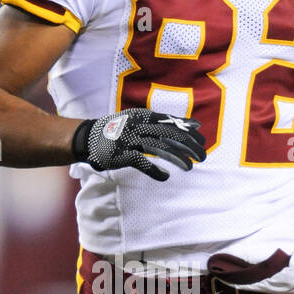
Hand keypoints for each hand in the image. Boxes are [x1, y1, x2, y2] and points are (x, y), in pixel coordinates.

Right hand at [71, 109, 205, 181]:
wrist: (90, 138)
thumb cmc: (121, 131)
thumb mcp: (143, 121)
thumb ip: (166, 123)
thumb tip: (195, 124)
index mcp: (146, 116)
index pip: (172, 122)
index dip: (189, 132)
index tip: (203, 141)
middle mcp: (139, 125)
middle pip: (170, 134)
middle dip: (188, 146)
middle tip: (202, 157)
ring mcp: (130, 139)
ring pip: (159, 147)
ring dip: (176, 158)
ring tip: (189, 167)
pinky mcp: (121, 154)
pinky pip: (141, 162)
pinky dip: (154, 170)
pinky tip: (165, 177)